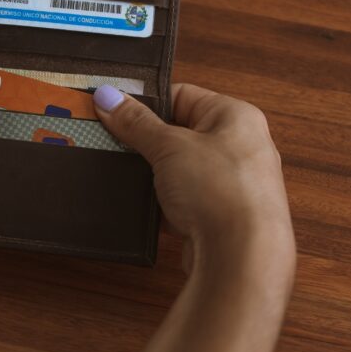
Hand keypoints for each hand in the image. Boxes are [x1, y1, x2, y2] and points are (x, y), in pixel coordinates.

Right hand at [93, 83, 293, 259]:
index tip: (115, 110)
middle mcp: (242, 146)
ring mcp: (234, 184)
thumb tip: (108, 96)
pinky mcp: (223, 217)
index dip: (148, 102)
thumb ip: (136, 122)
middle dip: (148, 141)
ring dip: (155, 175)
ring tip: (128, 177)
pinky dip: (164, 203)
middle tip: (115, 143)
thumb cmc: (219, 190)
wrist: (242, 256)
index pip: (184, 95)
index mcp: (236, 116)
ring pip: (181, 170)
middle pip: (181, 133)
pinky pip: (186, 201)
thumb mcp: (169, 146)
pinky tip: (145, 208)